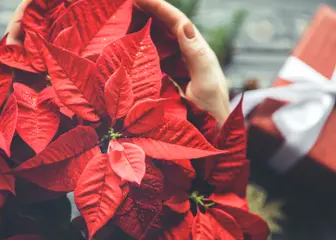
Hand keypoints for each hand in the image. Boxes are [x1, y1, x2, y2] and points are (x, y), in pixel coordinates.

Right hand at [136, 0, 229, 126]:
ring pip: (160, 40)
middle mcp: (189, 52)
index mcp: (198, 50)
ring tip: (124, 22)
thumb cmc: (212, 109)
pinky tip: (132, 48)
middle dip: (147, 14)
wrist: (213, 128)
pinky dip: (144, 49)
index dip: (158, 7)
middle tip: (125, 6)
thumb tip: (185, 25)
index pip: (177, 22)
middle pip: (166, 27)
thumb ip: (197, 56)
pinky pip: (156, 56)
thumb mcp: (205, 83)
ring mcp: (180, 63)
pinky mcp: (173, 74)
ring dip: (143, 29)